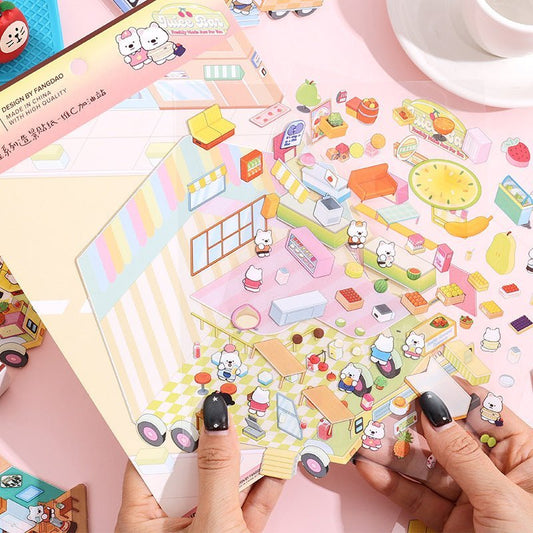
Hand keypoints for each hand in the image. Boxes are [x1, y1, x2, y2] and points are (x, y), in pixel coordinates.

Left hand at [116, 393, 284, 532]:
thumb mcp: (214, 524)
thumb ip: (217, 470)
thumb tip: (216, 415)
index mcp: (143, 519)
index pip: (150, 456)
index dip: (170, 422)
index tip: (189, 390)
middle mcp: (170, 522)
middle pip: (191, 465)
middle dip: (216, 434)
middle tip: (232, 398)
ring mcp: (204, 529)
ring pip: (223, 483)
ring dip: (245, 455)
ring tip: (260, 419)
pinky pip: (247, 505)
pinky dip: (264, 484)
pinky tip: (279, 459)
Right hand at [356, 380, 532, 532]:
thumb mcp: (503, 501)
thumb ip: (463, 454)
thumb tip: (432, 406)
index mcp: (524, 457)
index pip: (483, 411)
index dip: (449, 393)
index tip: (416, 379)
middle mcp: (495, 472)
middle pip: (446, 436)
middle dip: (410, 424)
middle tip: (379, 409)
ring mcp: (469, 496)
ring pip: (425, 466)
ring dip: (392, 453)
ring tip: (364, 439)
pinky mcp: (449, 522)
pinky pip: (416, 497)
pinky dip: (392, 485)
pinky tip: (371, 470)